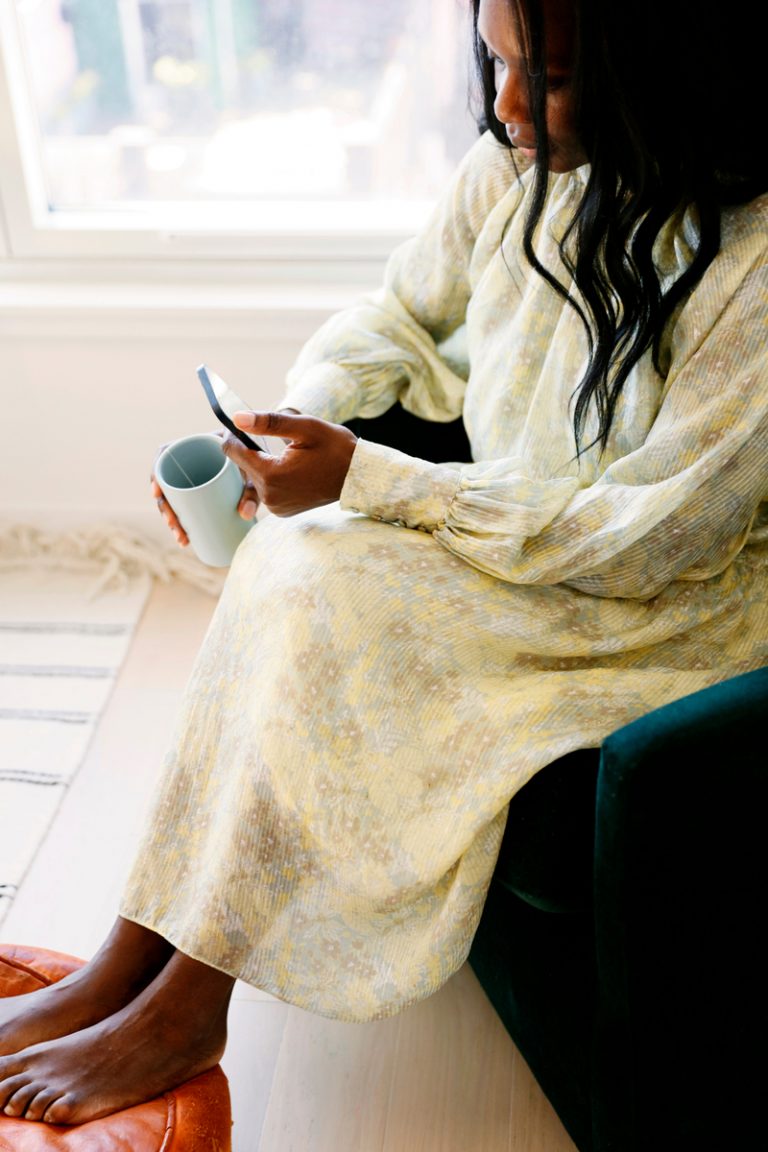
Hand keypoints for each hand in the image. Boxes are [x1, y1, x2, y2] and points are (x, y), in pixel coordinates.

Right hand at [151, 437, 260, 546]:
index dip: (156, 472)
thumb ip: (252, 491)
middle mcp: (194, 461)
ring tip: (182, 538)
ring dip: (173, 520)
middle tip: (175, 526)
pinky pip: (187, 506)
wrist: (271, 464)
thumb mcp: (254, 473)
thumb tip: (244, 515)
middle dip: (166, 508)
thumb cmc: (261, 460)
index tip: (157, 493)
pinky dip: (185, 522)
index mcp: (199, 444)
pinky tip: (184, 538)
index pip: (167, 453)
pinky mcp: (203, 492)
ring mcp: (197, 478)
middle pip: (168, 482)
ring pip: (176, 499)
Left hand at [221, 411, 357, 516]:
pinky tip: (287, 466)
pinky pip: (266, 490)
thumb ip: (269, 422)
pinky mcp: (282, 511)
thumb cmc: (336, 448)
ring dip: (260, 463)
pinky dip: (271, 477)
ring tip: (283, 451)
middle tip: (267, 434)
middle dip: (249, 448)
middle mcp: (270, 496)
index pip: (233, 451)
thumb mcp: (305, 428)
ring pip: (254, 478)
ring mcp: (276, 507)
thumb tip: (237, 418)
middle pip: (243, 466)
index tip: (242, 423)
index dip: (234, 433)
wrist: (358, 477)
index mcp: (272, 475)